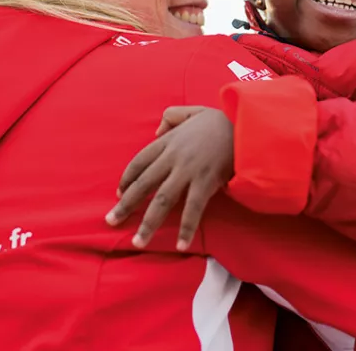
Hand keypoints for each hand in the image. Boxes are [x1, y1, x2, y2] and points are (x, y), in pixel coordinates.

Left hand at [105, 106, 233, 250]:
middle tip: (111, 221)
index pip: (139, 162)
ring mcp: (188, 171)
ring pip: (162, 200)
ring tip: (137, 241)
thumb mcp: (192, 111)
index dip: (127, 179)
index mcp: (168, 141)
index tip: (119, 193)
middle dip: (126, 204)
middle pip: (144, 184)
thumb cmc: (220, 120)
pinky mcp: (205, 182)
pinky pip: (192, 209)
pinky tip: (180, 245)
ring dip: (148, 223)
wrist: (244, 126)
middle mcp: (173, 157)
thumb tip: (157, 131)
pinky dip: (186, 228)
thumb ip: (172, 117)